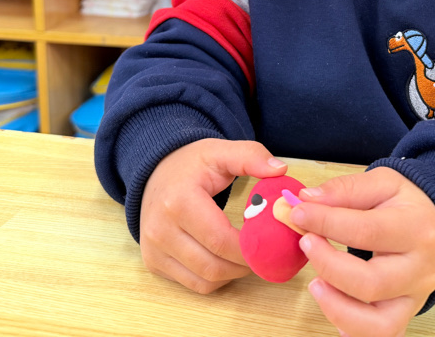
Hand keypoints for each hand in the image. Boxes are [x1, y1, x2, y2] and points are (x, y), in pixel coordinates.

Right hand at [139, 138, 287, 293]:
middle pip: (213, 266)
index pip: (220, 240)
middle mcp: (160, 230)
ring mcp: (154, 250)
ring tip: (247, 255)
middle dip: (245, 265)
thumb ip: (251, 156)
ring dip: (232, 274)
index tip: (272, 241)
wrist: (155, 172)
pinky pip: (193, 283)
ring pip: (204, 281)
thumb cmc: (191, 164)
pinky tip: (226, 259)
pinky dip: (215, 278)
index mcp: (178, 203)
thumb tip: (280, 170)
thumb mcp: (220, 151)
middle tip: (265, 252)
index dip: (251, 248)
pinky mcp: (154, 262)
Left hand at [289, 166, 434, 336]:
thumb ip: (345, 189)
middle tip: (306, 244)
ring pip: (378, 324)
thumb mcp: (382, 182)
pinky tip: (335, 307)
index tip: (298, 213)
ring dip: (337, 308)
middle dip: (329, 266)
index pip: (367, 231)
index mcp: (417, 228)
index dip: (326, 223)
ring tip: (316, 284)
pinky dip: (354, 330)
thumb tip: (307, 199)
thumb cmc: (406, 204)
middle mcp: (421, 269)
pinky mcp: (405, 315)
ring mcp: (415, 298)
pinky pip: (382, 336)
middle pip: (372, 283)